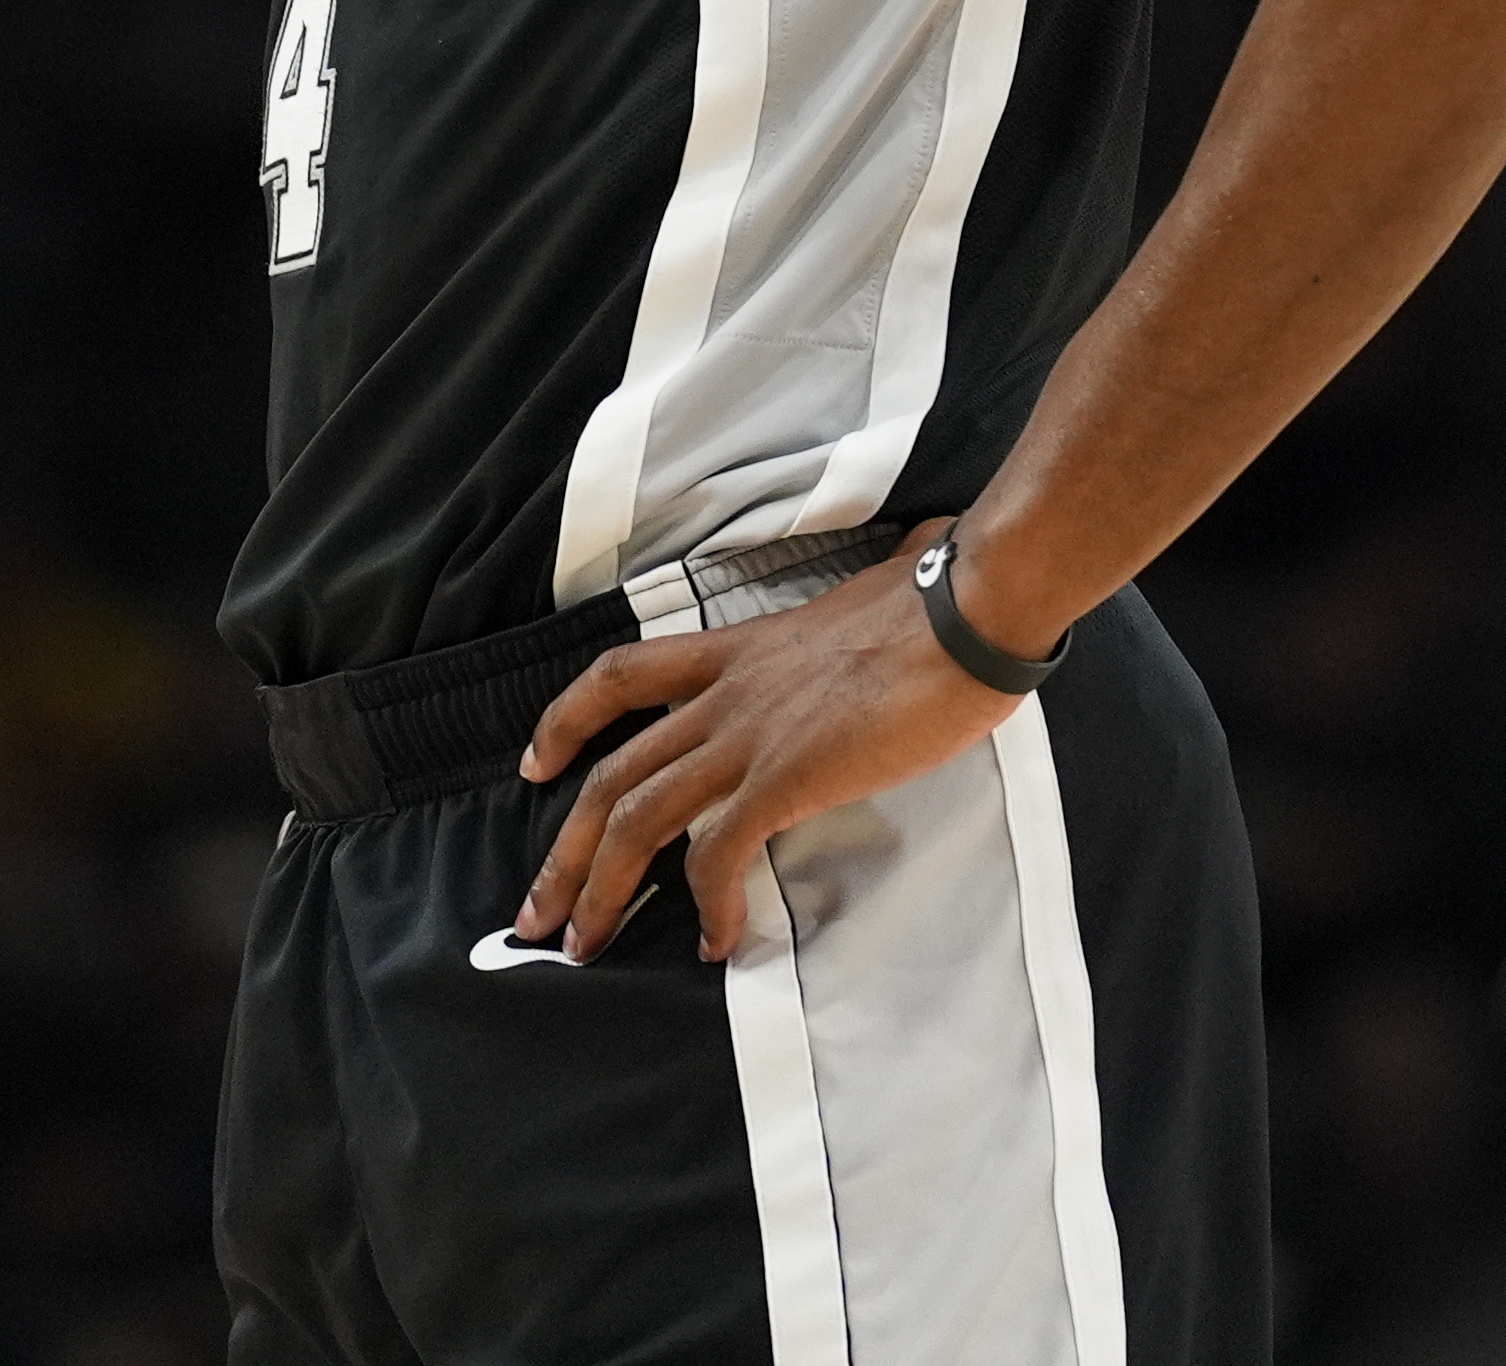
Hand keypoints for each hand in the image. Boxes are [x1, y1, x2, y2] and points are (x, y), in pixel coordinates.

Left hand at [508, 539, 1021, 962]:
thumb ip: (870, 592)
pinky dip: (709, 905)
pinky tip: (716, 942)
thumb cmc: (942, 597)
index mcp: (742, 650)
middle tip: (534, 913)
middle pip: (612, 771)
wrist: (971, 608)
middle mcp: (728, 694)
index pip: (623, 675)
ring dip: (601, 889)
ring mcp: (751, 735)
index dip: (566, 719)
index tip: (538, 763)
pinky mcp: (786, 777)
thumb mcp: (876, 591)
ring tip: (583, 945)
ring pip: (639, 817)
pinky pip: (719, 852)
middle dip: (563, 851)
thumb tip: (915, 558)